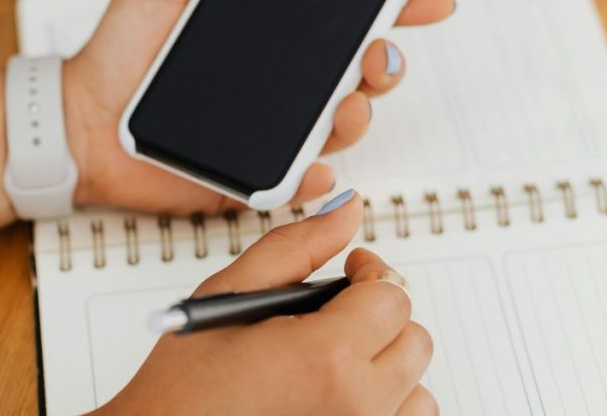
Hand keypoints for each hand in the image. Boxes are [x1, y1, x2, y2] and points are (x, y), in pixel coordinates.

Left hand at [63, 0, 454, 214]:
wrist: (82, 122)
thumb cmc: (119, 50)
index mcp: (272, 28)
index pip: (348, 12)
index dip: (395, 1)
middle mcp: (283, 77)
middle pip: (361, 69)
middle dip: (388, 59)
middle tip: (380, 48)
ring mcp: (274, 126)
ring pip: (342, 123)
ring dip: (360, 113)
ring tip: (346, 103)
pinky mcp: (254, 172)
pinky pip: (298, 180)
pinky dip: (314, 179)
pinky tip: (315, 168)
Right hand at [97, 192, 436, 414]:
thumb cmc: (187, 386)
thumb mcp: (232, 295)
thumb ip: (297, 246)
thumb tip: (346, 211)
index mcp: (326, 358)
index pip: (392, 296)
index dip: (370, 273)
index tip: (350, 272)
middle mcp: (356, 407)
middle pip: (414, 339)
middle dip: (378, 315)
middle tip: (335, 315)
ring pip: (419, 389)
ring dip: (387, 366)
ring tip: (335, 362)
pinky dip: (385, 406)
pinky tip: (341, 394)